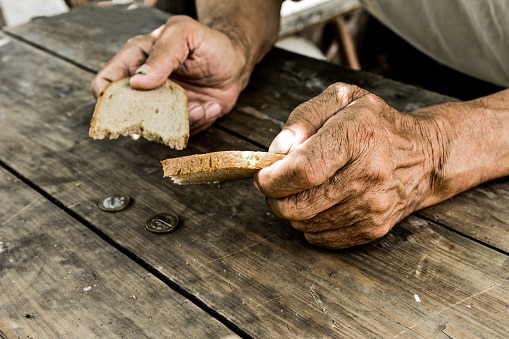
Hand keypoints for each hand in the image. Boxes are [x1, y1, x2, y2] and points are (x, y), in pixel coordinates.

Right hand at [91, 15, 249, 133]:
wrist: (236, 62)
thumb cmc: (209, 42)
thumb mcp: (185, 35)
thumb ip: (162, 54)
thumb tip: (139, 81)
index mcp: (136, 60)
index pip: (106, 82)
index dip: (107, 99)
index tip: (126, 107)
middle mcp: (146, 86)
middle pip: (129, 113)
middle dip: (152, 117)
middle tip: (176, 109)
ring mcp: (163, 104)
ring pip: (158, 127)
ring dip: (183, 121)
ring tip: (201, 106)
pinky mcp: (181, 118)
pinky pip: (181, 132)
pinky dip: (198, 123)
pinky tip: (211, 107)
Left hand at [255, 82, 443, 248]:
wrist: (423, 158)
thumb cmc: (375, 124)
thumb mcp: (342, 99)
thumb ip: (304, 117)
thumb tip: (278, 150)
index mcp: (358, 135)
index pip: (303, 170)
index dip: (272, 178)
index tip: (263, 175)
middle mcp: (369, 174)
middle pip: (299, 204)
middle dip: (275, 197)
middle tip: (276, 183)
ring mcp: (372, 206)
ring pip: (305, 223)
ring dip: (291, 210)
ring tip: (301, 190)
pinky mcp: (372, 228)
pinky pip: (321, 237)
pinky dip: (309, 223)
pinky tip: (319, 203)